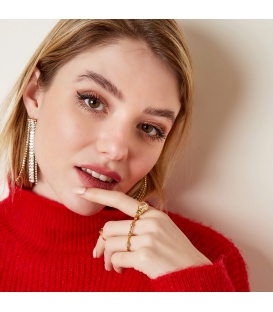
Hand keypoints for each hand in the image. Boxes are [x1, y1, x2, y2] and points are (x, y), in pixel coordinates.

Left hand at [75, 188, 211, 278]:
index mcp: (153, 214)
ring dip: (106, 257)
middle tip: (100, 255)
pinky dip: (114, 266)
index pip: (121, 199)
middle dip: (100, 243)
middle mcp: (150, 222)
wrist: (193, 272)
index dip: (99, 194)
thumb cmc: (175, 252)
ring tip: (113, 265)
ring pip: (110, 243)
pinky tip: (121, 270)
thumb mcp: (162, 229)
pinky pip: (116, 258)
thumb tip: (109, 231)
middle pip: (109, 227)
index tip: (81, 191)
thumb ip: (141, 223)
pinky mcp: (145, 256)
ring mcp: (148, 238)